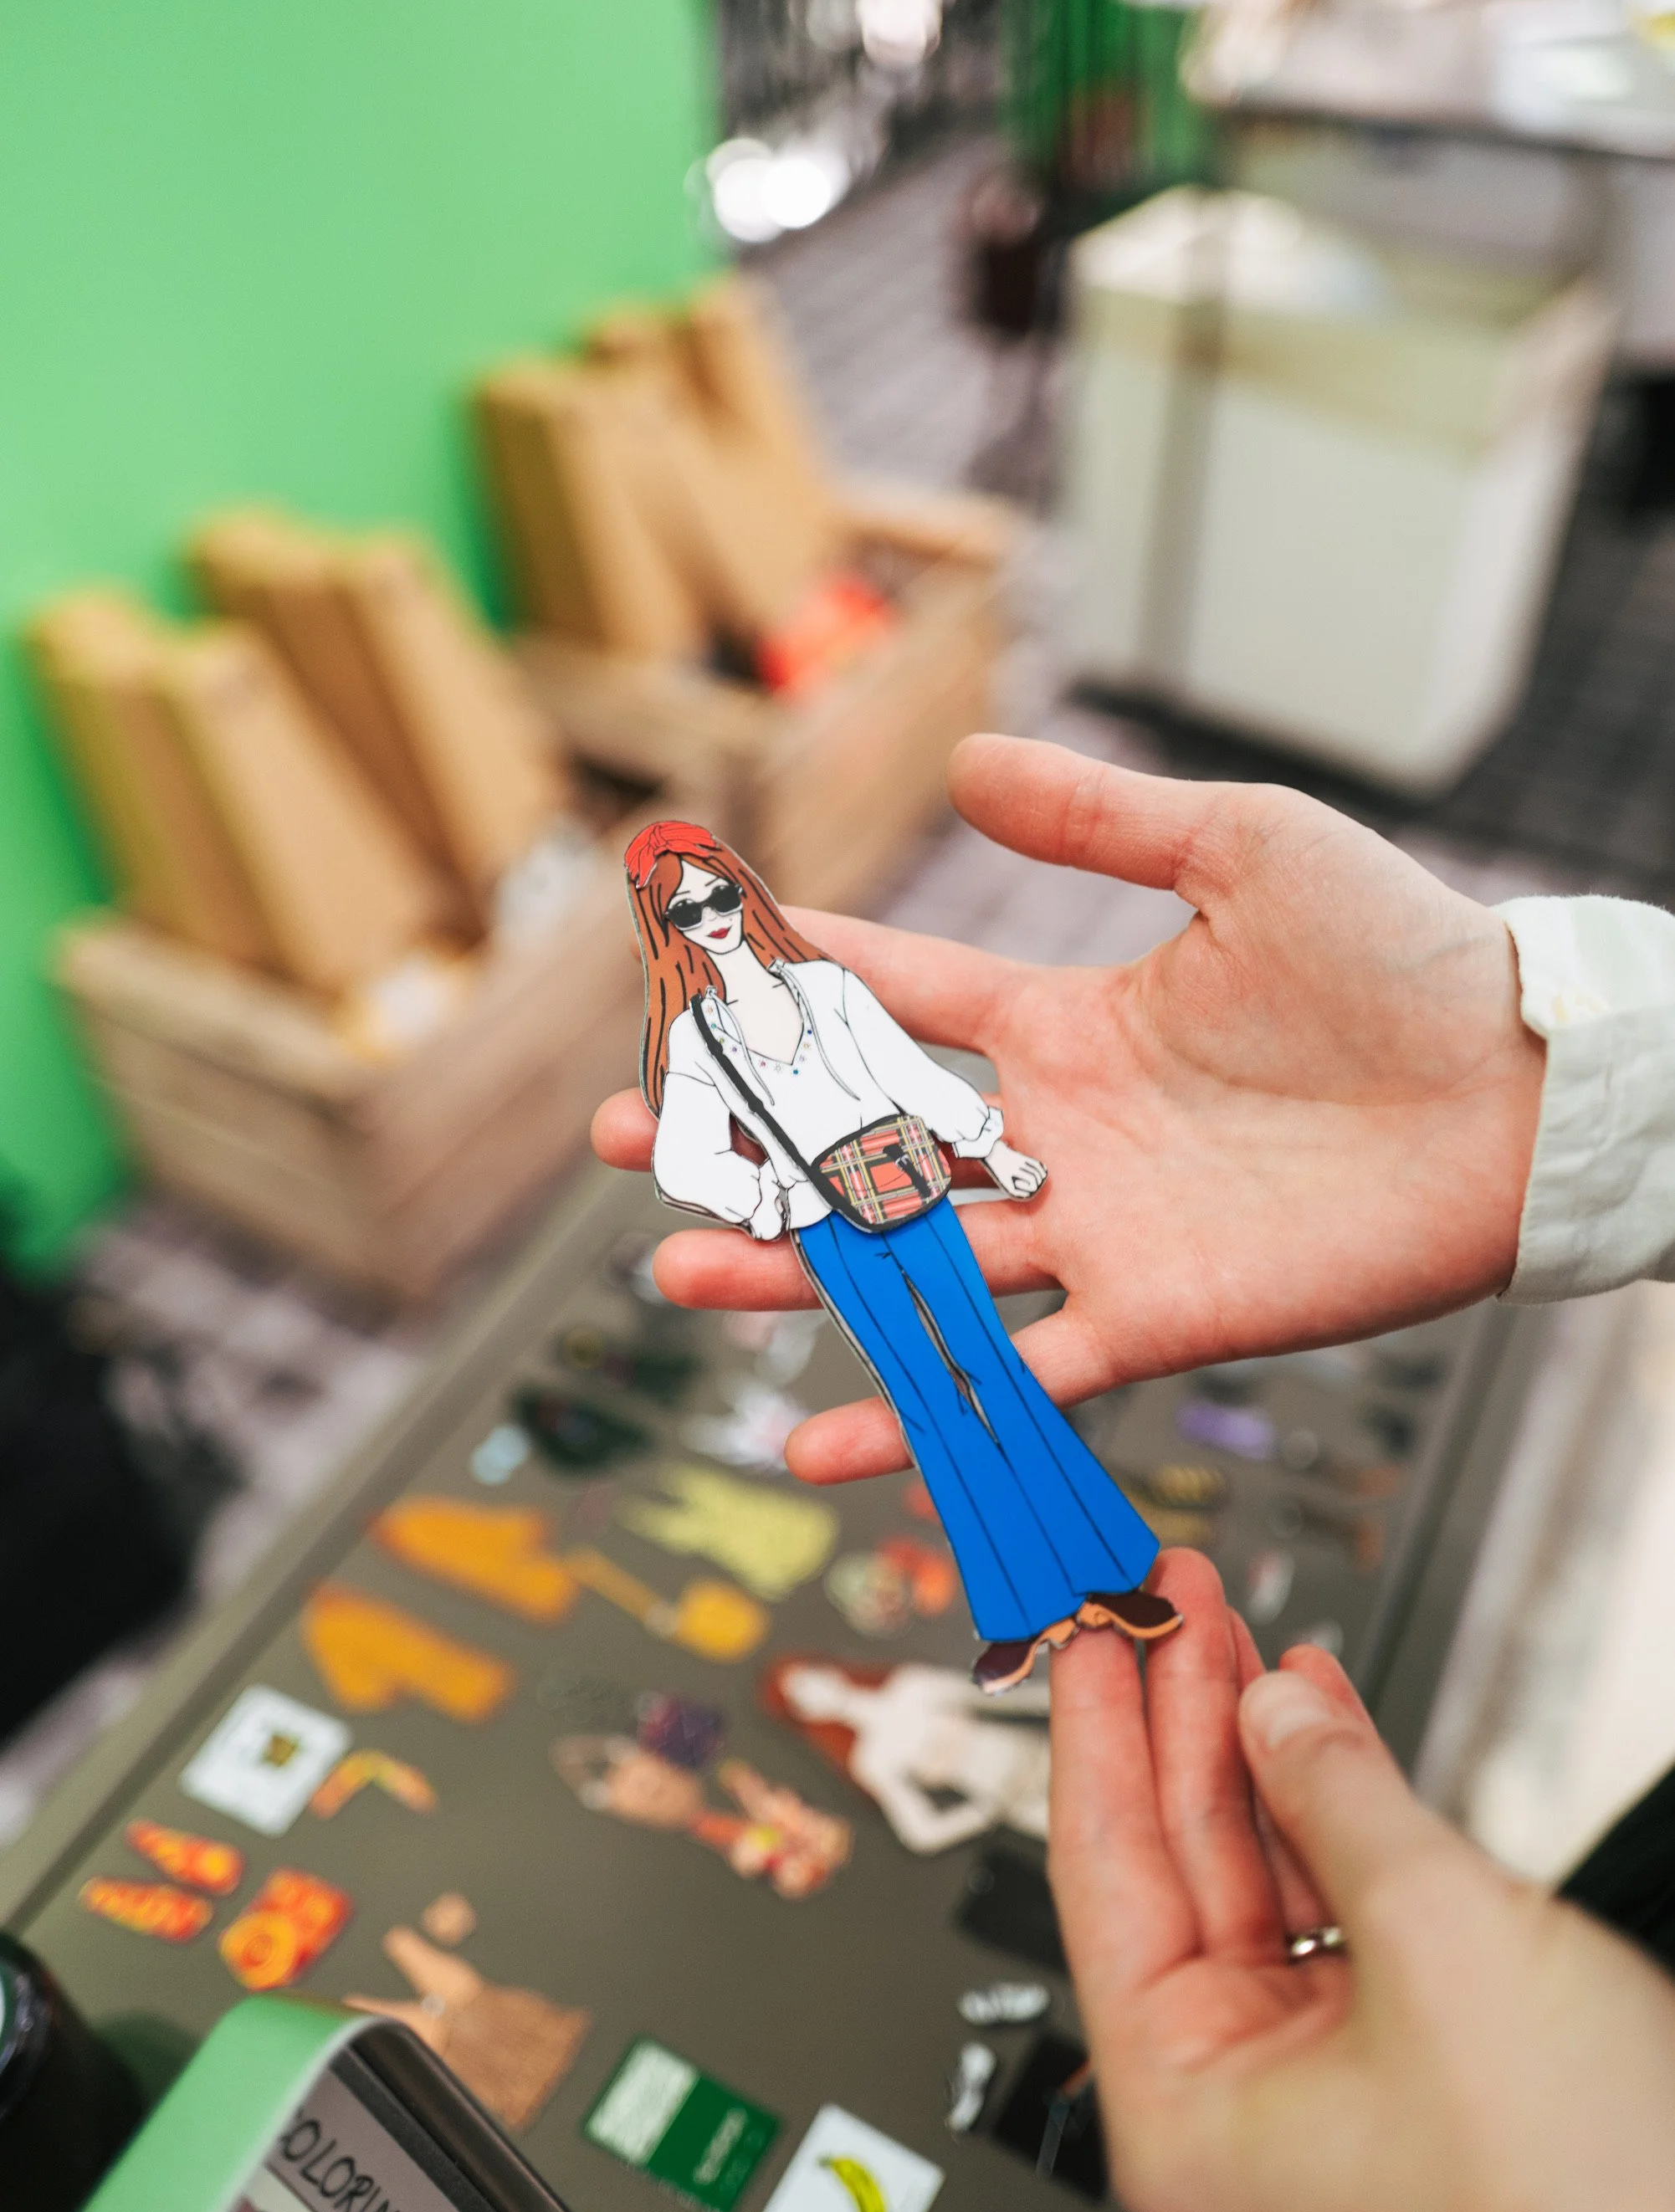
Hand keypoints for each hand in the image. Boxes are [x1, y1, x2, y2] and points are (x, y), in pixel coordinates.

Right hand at [593, 735, 1543, 1482]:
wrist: (1514, 1090)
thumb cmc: (1397, 958)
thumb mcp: (1239, 850)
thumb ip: (1101, 823)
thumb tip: (965, 767)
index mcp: (1065, 1025)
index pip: (896, 1005)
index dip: (790, 991)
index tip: (687, 977)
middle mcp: (1058, 1137)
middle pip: (866, 1150)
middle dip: (743, 1147)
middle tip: (622, 1140)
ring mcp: (1096, 1233)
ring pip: (911, 1267)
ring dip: (794, 1279)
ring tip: (678, 1275)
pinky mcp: (1151, 1317)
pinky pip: (1012, 1374)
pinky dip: (919, 1415)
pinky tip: (817, 1444)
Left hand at [1050, 1553, 1674, 2211]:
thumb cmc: (1575, 2209)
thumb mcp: (1439, 1941)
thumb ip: (1339, 1797)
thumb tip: (1271, 1705)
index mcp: (1179, 2103)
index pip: (1098, 1867)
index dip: (1096, 1726)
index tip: (1088, 1628)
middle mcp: (1226, 2094)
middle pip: (1172, 1856)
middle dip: (1178, 1713)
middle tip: (1167, 1598)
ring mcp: (1312, 2077)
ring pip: (1256, 1869)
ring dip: (1254, 1746)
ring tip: (1236, 1632)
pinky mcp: (1396, 2062)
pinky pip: (1333, 1907)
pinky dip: (1332, 1809)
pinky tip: (1318, 1719)